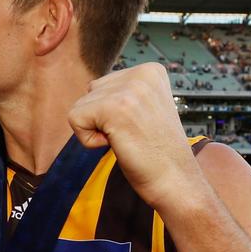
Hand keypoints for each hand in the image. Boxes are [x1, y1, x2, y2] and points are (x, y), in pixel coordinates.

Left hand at [68, 63, 204, 209]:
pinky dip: (88, 140)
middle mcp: (141, 73)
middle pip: (90, 93)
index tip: (139, 128)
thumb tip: (93, 88)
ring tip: (126, 140)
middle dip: (101, 121)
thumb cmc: (157, 154)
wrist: (175, 181)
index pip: (103, 86)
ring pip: (80, 106)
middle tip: (132, 137)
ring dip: (96, 131)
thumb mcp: (145, 110)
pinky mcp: (113, 107)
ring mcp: (129, 88)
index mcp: (151, 71)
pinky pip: (75, 119)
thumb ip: (123, 94)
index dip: (111, 115)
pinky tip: (116, 144)